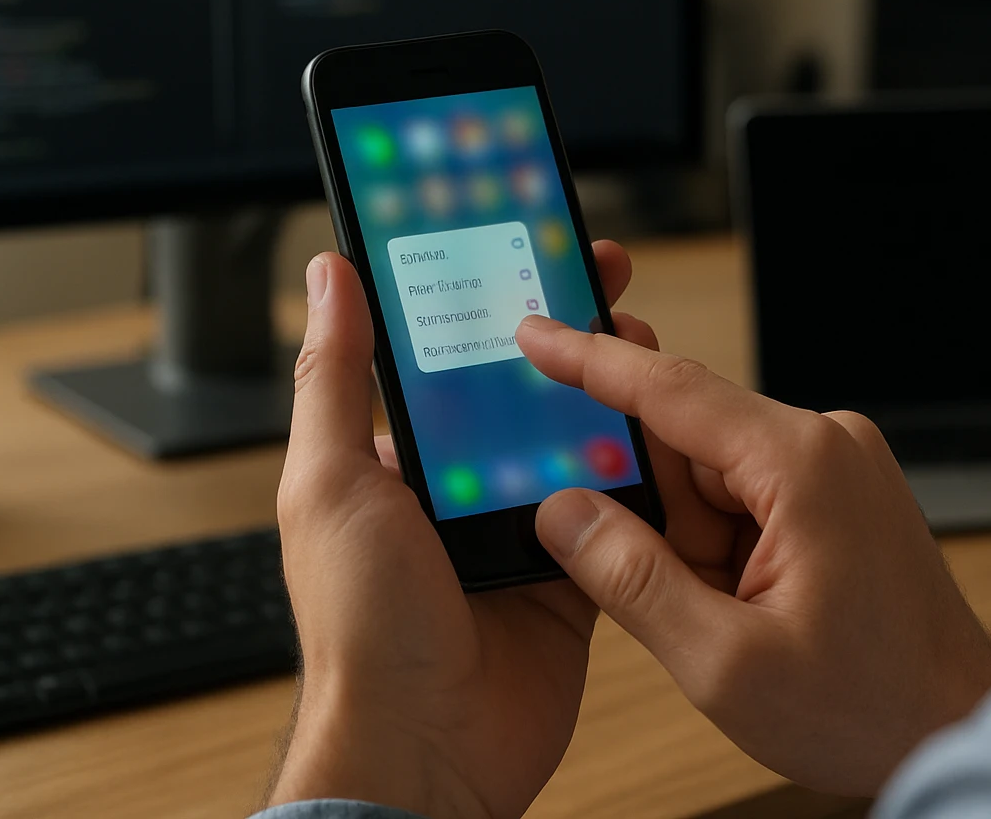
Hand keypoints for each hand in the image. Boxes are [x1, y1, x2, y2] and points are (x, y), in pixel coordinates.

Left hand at [268, 242, 650, 818]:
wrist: (427, 746)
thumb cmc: (362, 628)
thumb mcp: (330, 483)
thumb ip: (334, 378)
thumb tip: (328, 278)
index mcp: (401, 460)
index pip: (450, 355)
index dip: (486, 296)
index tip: (521, 243)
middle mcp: (462, 487)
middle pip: (525, 388)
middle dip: (564, 331)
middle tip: (600, 277)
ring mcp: (521, 527)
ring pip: (577, 438)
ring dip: (609, 392)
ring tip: (638, 339)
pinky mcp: (574, 570)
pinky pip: (616, 508)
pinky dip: (639, 474)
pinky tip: (662, 430)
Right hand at [518, 320, 990, 797]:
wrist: (957, 723)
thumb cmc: (866, 703)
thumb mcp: (724, 661)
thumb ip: (632, 580)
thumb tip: (562, 511)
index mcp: (801, 464)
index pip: (671, 390)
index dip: (590, 360)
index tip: (533, 332)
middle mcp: (825, 443)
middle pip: (687, 444)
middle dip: (659, 518)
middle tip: (683, 597)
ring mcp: (836, 464)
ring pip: (713, 477)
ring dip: (696, 544)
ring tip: (734, 619)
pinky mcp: (838, 491)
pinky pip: (748, 495)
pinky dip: (724, 547)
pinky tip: (747, 605)